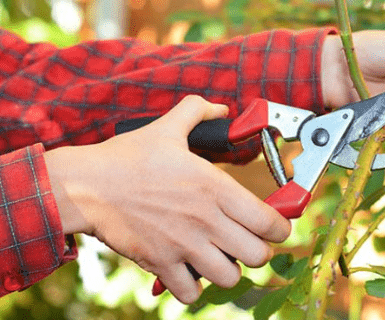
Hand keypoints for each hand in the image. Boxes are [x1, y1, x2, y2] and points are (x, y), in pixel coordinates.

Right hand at [46, 95, 290, 303]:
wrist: (85, 185)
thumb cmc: (128, 157)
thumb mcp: (168, 127)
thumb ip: (198, 112)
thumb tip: (220, 108)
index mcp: (215, 187)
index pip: (269, 221)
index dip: (281, 228)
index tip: (276, 227)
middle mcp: (206, 220)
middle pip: (257, 255)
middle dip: (258, 251)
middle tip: (248, 242)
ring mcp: (184, 245)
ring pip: (229, 278)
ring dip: (229, 270)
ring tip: (220, 257)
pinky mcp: (160, 264)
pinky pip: (191, 294)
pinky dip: (194, 288)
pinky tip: (190, 271)